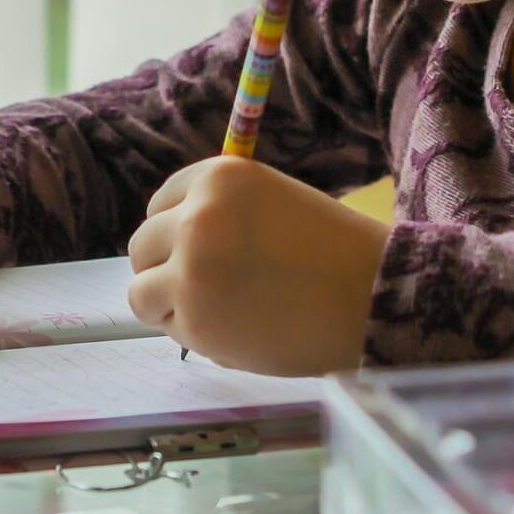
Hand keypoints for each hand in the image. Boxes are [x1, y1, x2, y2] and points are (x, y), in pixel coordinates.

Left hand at [125, 156, 390, 375]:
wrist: (373, 298)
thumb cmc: (332, 251)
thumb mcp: (269, 202)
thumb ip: (219, 213)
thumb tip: (166, 243)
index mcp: (217, 177)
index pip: (160, 204)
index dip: (174, 232)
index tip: (195, 251)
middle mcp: (195, 217)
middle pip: (141, 246)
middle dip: (164, 269)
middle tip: (203, 289)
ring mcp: (190, 271)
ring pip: (140, 292)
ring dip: (169, 305)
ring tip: (216, 312)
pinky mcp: (195, 321)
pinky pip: (170, 329)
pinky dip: (194, 335)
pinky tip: (237, 331)